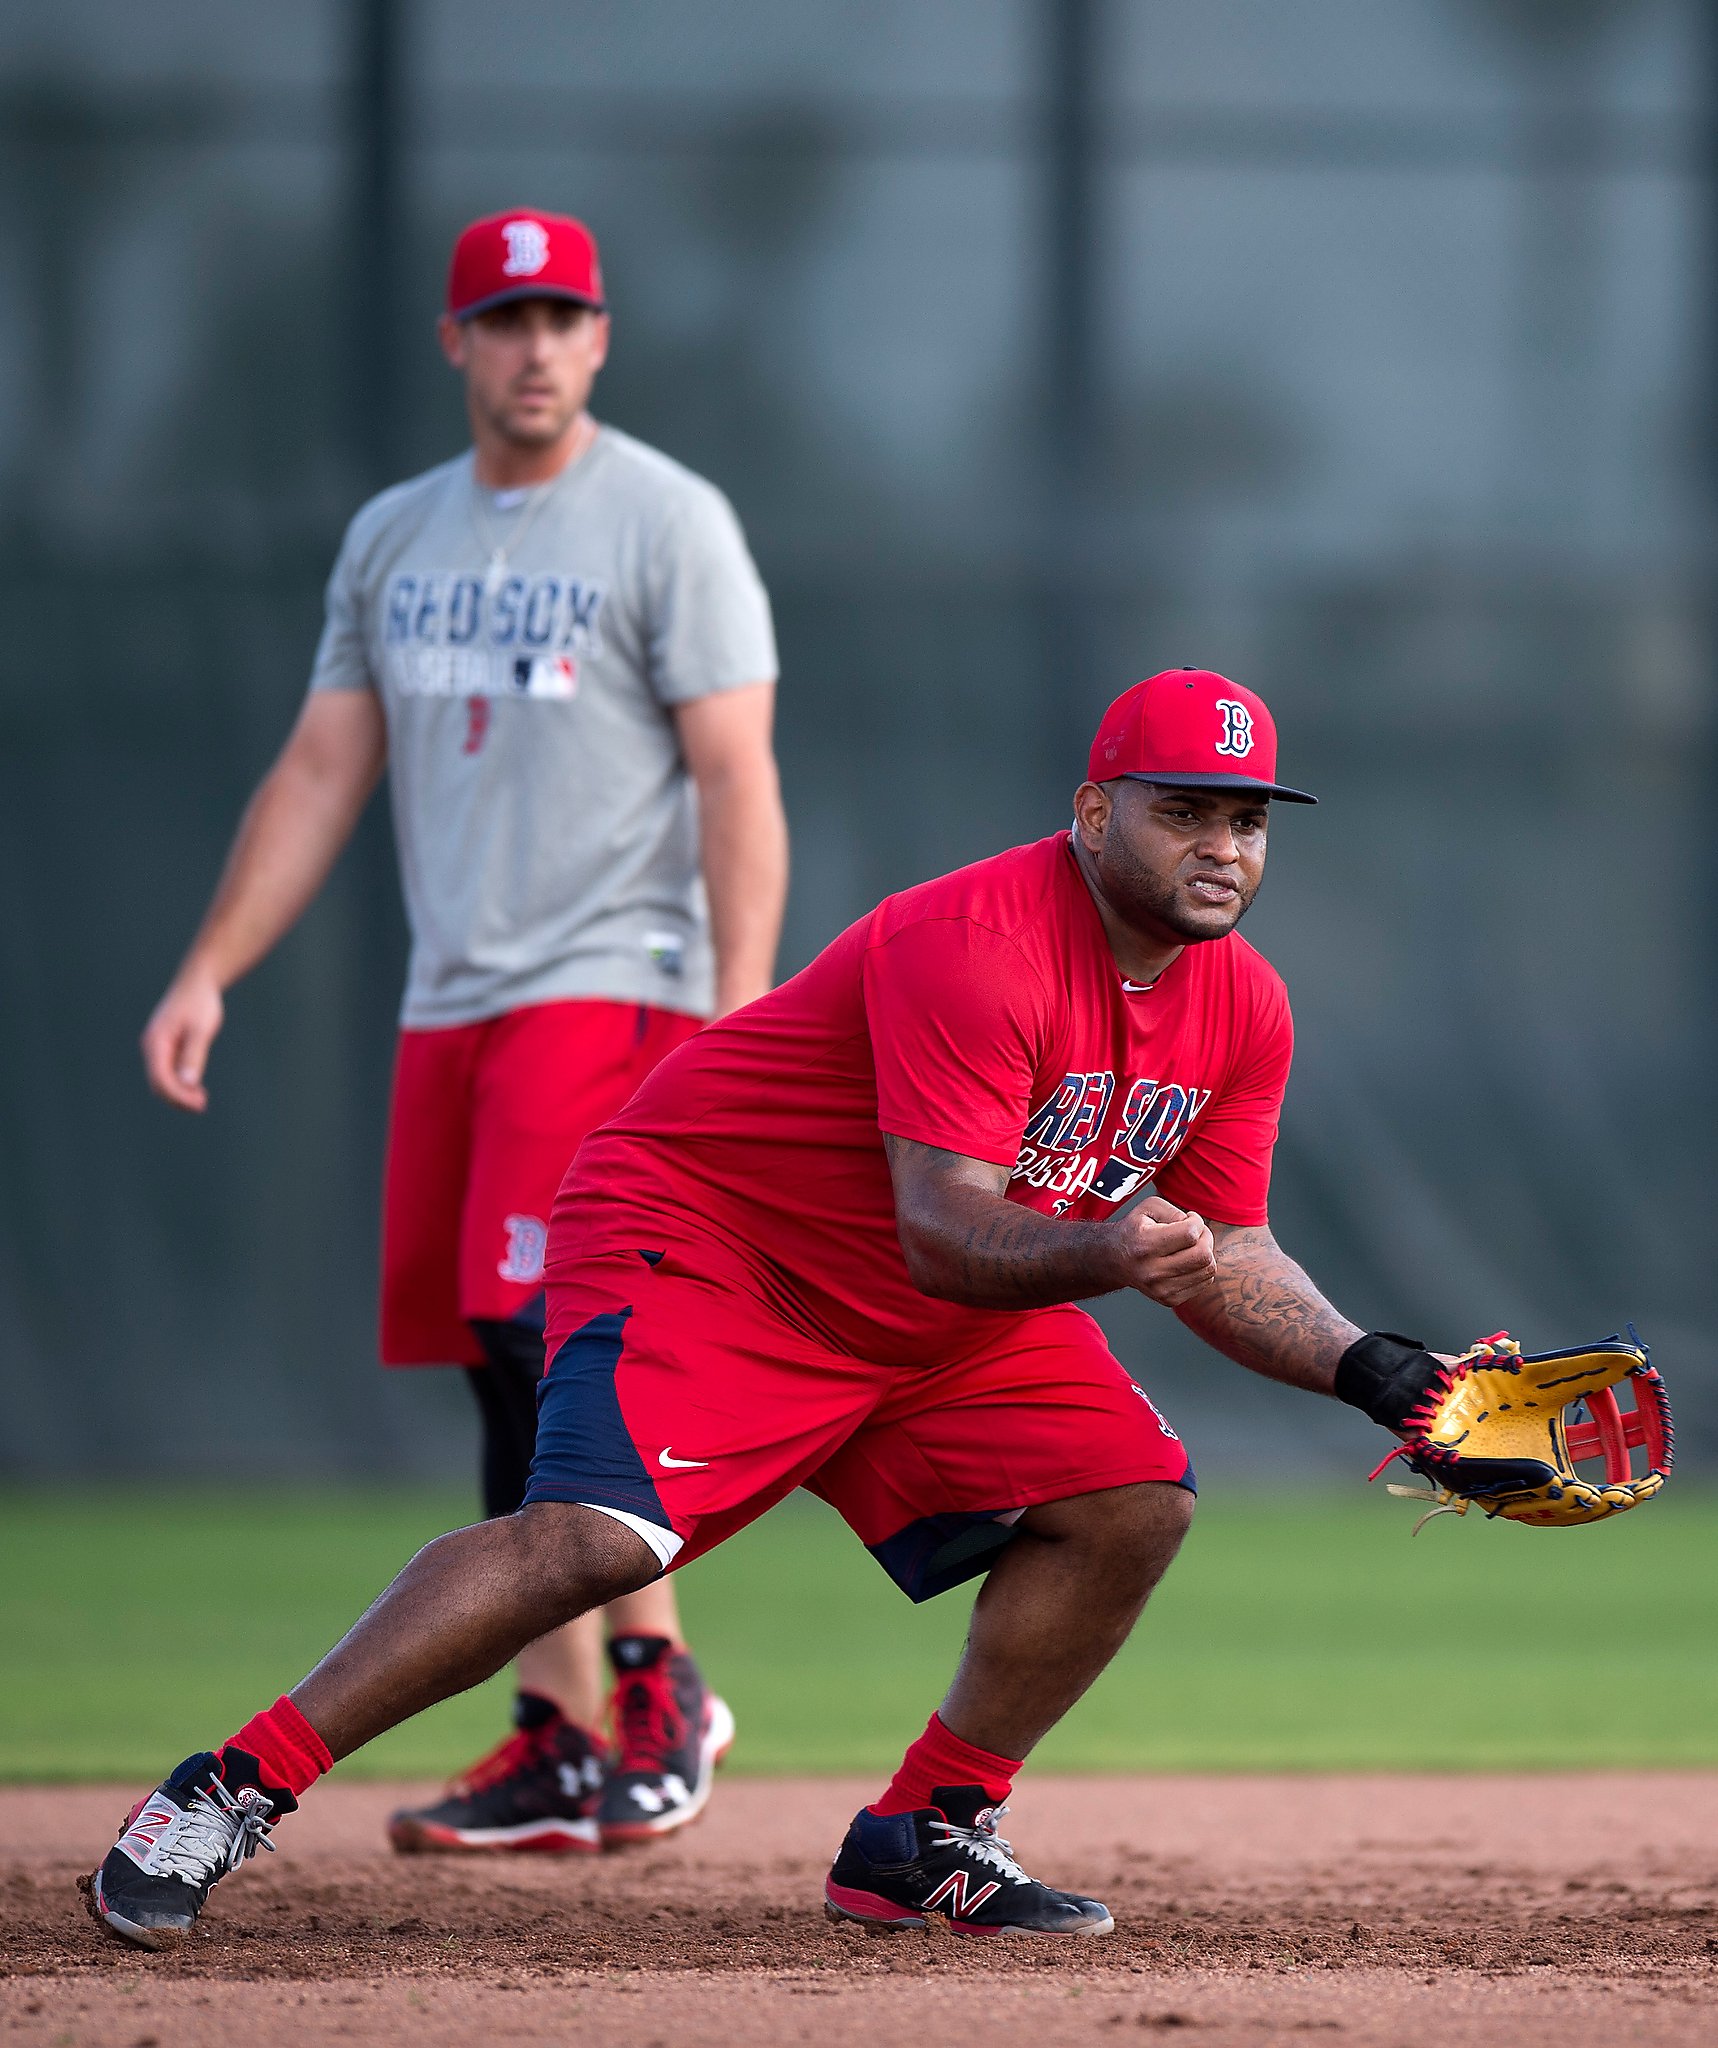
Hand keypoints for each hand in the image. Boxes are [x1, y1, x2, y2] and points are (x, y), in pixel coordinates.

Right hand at [140, 968, 223, 1111]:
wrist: (197, 982)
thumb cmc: (200, 1003)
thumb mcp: (201, 1029)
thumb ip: (193, 1055)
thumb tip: (187, 1083)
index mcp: (156, 1042)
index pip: (161, 1077)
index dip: (178, 1095)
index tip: (198, 1103)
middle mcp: (151, 1047)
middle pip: (158, 1083)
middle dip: (178, 1098)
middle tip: (202, 1106)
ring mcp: (156, 1048)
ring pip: (162, 1080)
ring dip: (179, 1093)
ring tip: (201, 1101)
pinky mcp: (165, 1048)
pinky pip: (168, 1072)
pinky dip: (180, 1083)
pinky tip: (196, 1089)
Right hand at [1112, 1195, 1217, 1307]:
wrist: (1114, 1260)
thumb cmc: (1135, 1230)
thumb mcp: (1148, 1207)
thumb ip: (1174, 1212)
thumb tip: (1196, 1228)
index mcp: (1145, 1244)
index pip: (1190, 1234)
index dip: (1196, 1221)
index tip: (1189, 1219)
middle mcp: (1152, 1271)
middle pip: (1203, 1256)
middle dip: (1206, 1238)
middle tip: (1196, 1232)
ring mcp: (1161, 1289)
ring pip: (1208, 1270)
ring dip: (1206, 1253)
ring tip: (1191, 1246)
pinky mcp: (1169, 1299)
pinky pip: (1205, 1282)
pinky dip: (1201, 1268)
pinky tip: (1187, 1260)